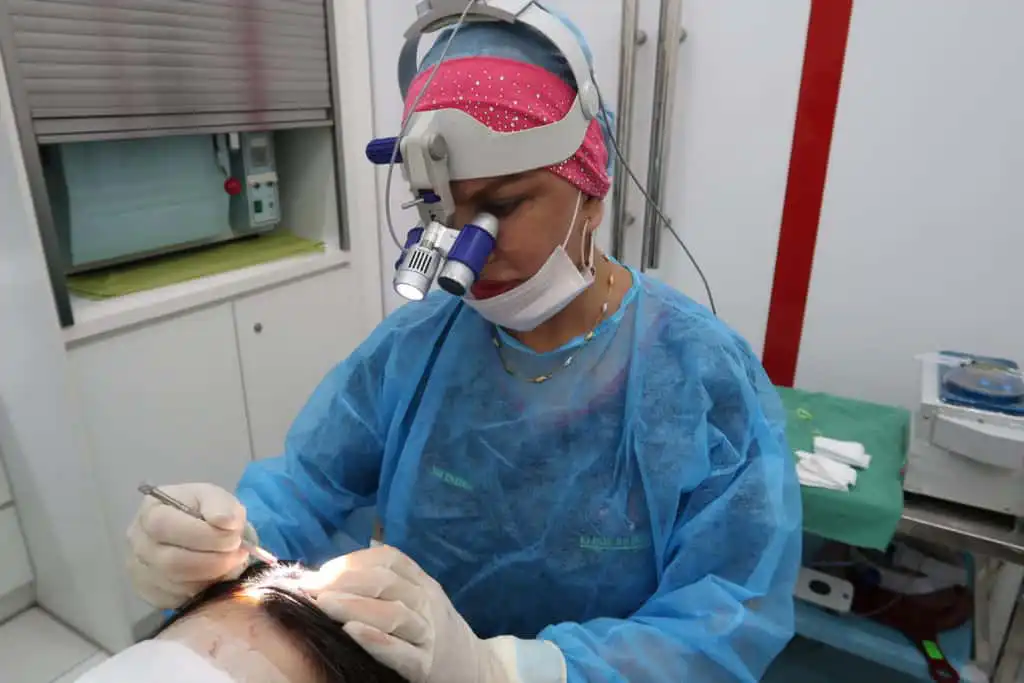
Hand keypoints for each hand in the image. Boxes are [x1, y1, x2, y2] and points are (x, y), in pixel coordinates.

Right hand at [126, 483, 249, 607]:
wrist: (200, 530)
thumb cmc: (206, 510)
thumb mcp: (217, 497)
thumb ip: (221, 505)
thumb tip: (225, 521)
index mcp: (151, 510)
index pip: (165, 526)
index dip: (203, 535)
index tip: (233, 537)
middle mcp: (138, 541)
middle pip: (171, 562)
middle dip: (213, 561)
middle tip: (237, 554)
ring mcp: (139, 569)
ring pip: (175, 584)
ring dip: (211, 577)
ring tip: (231, 563)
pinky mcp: (147, 592)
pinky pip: (175, 600)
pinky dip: (201, 591)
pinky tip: (214, 576)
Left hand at [301, 546, 563, 682]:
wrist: (473, 668)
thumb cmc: (432, 629)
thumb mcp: (418, 597)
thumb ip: (388, 582)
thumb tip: (336, 568)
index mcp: (422, 582)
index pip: (389, 559)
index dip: (352, 561)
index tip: (320, 571)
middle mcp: (427, 602)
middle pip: (386, 583)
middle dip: (344, 581)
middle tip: (310, 588)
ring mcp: (427, 634)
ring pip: (393, 613)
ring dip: (354, 606)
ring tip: (322, 605)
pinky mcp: (425, 665)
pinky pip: (401, 652)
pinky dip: (377, 640)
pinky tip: (351, 633)